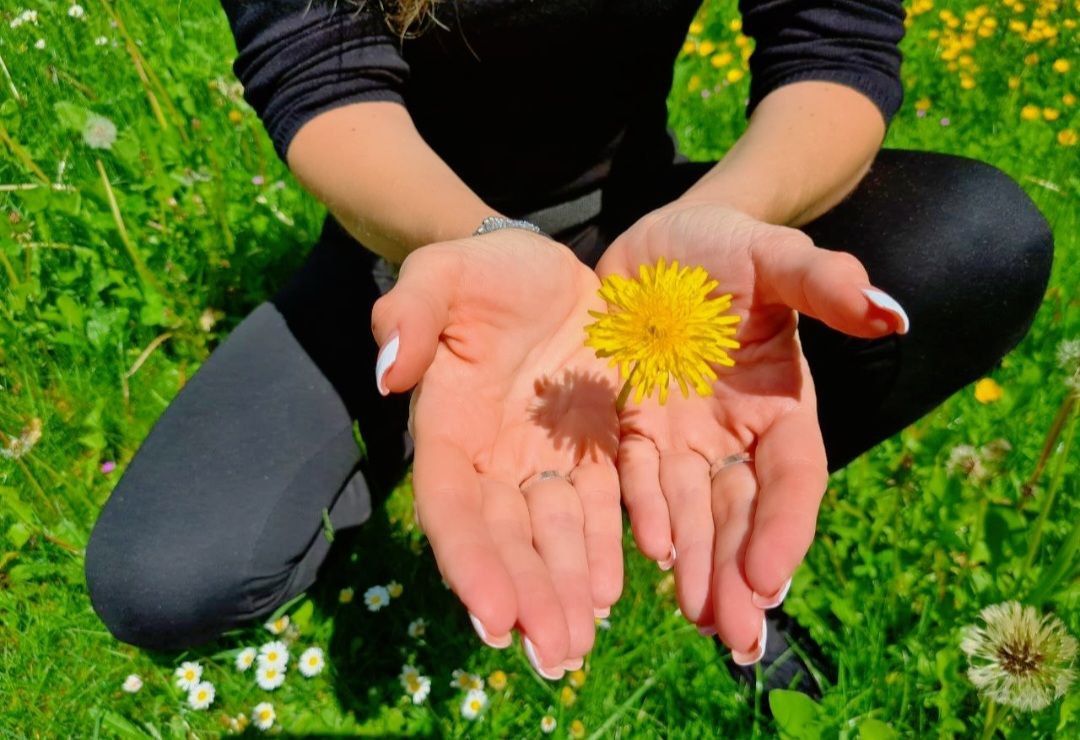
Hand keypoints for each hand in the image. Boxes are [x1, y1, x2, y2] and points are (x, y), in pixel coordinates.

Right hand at [371, 230, 621, 677]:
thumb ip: (408, 312)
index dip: (469, 561)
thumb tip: (388, 372)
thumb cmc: (485, 270)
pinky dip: (603, 550)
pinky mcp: (593, 450)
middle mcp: (493, 457)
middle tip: (553, 658)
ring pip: (553, 536)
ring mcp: (543, 458)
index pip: (451, 506)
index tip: (494, 617)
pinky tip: (611, 592)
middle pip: (505, 539)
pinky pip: (598, 507)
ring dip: (563, 591)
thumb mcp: (443, 271)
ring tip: (579, 644)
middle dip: (525, 598)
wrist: (545, 269)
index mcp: (449, 424)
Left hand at [596, 201, 908, 660]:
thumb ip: (825, 283)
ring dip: (697, 567)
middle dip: (740, 573)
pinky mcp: (633, 426)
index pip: (793, 476)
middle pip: (743, 512)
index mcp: (782, 403)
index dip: (785, 526)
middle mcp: (735, 431)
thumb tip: (892, 314)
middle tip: (736, 636)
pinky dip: (644, 518)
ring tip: (699, 620)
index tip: (770, 578)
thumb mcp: (776, 254)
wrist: (659, 241)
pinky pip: (637, 480)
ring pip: (693, 512)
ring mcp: (683, 435)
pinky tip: (649, 557)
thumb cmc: (727, 245)